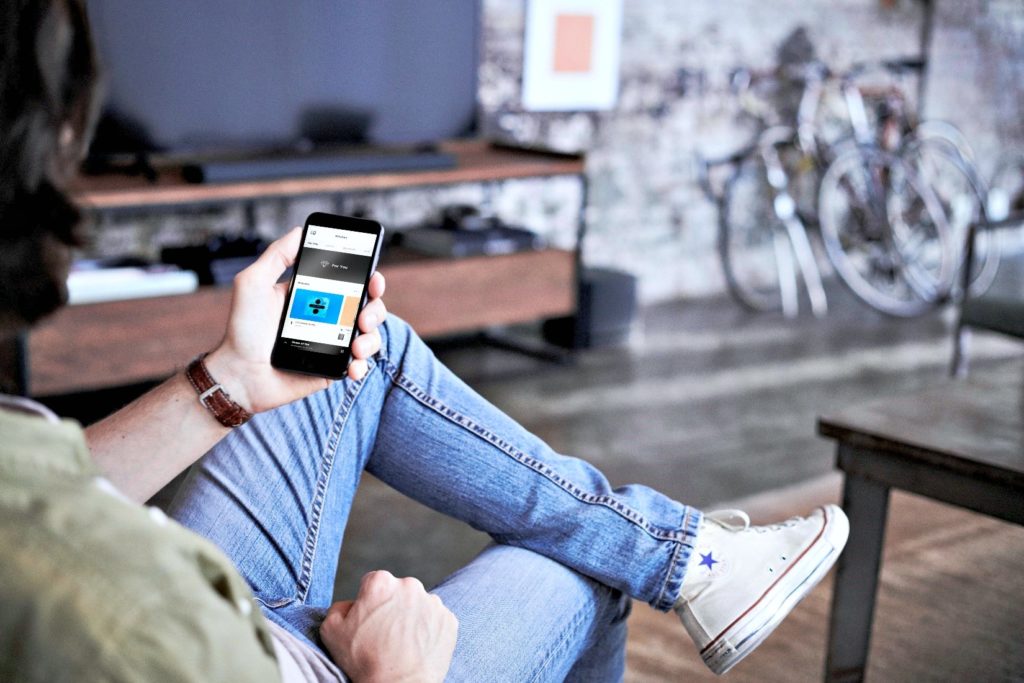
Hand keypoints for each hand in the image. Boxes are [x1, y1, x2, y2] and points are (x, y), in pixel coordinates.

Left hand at [205, 226, 387, 413]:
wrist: (240, 374)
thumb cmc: (241, 329)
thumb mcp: (253, 283)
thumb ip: (276, 255)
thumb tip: (299, 231)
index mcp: (315, 294)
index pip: (351, 281)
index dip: (368, 278)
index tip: (373, 278)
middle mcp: (328, 316)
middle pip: (369, 306)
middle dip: (375, 308)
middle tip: (362, 317)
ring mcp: (333, 343)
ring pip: (370, 335)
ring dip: (371, 338)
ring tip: (355, 345)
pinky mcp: (333, 367)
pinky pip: (360, 363)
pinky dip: (361, 364)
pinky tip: (352, 365)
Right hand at [319, 571, 457, 682]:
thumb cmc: (363, 661)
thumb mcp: (331, 631)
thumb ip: (339, 607)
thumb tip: (351, 604)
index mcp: (381, 582)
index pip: (373, 583)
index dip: (369, 602)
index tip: (369, 621)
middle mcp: (410, 585)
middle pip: (398, 591)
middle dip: (392, 607)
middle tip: (385, 634)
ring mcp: (433, 602)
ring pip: (419, 605)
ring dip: (412, 617)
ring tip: (402, 643)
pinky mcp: (449, 619)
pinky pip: (436, 620)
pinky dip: (428, 630)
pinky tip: (417, 647)